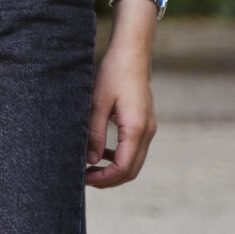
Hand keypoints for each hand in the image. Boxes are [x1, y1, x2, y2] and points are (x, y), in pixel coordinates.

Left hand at [85, 29, 156, 187]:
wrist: (132, 54)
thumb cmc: (113, 74)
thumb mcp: (97, 103)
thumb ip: (95, 134)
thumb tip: (92, 161)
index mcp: (136, 128)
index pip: (123, 168)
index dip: (104, 179)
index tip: (84, 179)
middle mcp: (147, 132)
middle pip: (131, 170)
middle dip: (109, 179)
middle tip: (85, 179)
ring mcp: (149, 128)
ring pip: (134, 161)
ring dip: (114, 169)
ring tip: (91, 168)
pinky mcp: (145, 123)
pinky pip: (135, 149)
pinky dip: (120, 157)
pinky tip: (103, 153)